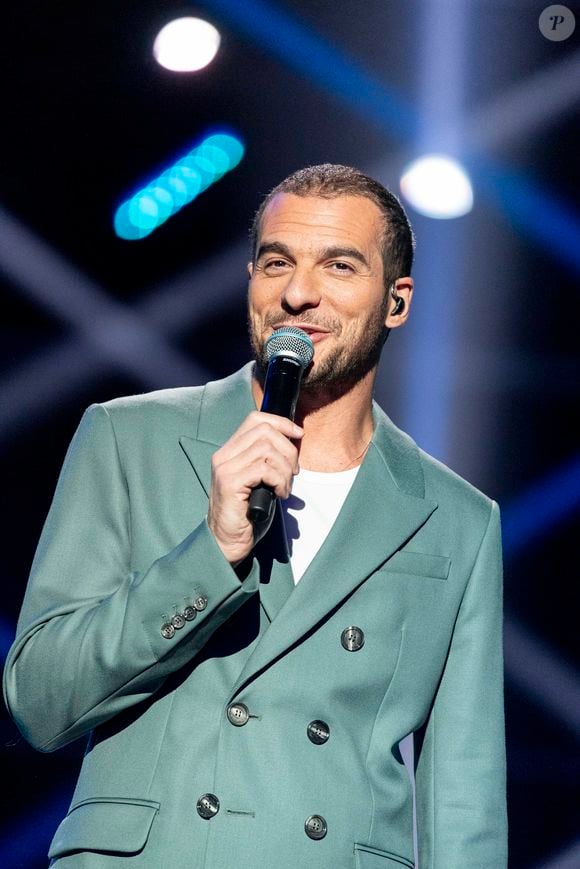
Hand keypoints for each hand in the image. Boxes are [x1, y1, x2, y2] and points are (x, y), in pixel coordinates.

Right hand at [207, 411, 302, 564]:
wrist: (227, 541)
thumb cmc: (246, 513)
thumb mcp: (259, 480)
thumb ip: (268, 459)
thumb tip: (294, 441)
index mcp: (230, 451)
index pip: (255, 419)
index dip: (281, 423)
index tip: (298, 434)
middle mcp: (224, 455)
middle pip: (265, 431)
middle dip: (288, 450)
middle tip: (294, 472)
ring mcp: (225, 468)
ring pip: (267, 450)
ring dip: (285, 469)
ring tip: (285, 487)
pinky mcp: (230, 483)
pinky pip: (265, 469)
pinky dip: (280, 481)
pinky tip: (279, 494)